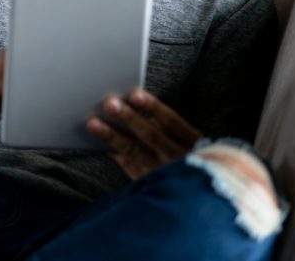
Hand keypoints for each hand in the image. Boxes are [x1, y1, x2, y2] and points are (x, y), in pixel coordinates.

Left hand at [86, 88, 201, 179]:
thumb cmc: (192, 159)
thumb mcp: (192, 143)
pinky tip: (96, 143)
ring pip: (135, 152)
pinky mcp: (150, 184)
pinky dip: (113, 154)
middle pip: (151, 136)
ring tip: (93, 123)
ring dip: (113, 137)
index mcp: (193, 142)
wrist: (200, 202)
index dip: (153, 107)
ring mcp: (163, 173)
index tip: (134, 93)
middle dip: (129, 118)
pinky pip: (128, 168)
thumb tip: (134, 101)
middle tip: (109, 104)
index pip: (172, 121)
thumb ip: (168, 127)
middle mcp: (178, 158)